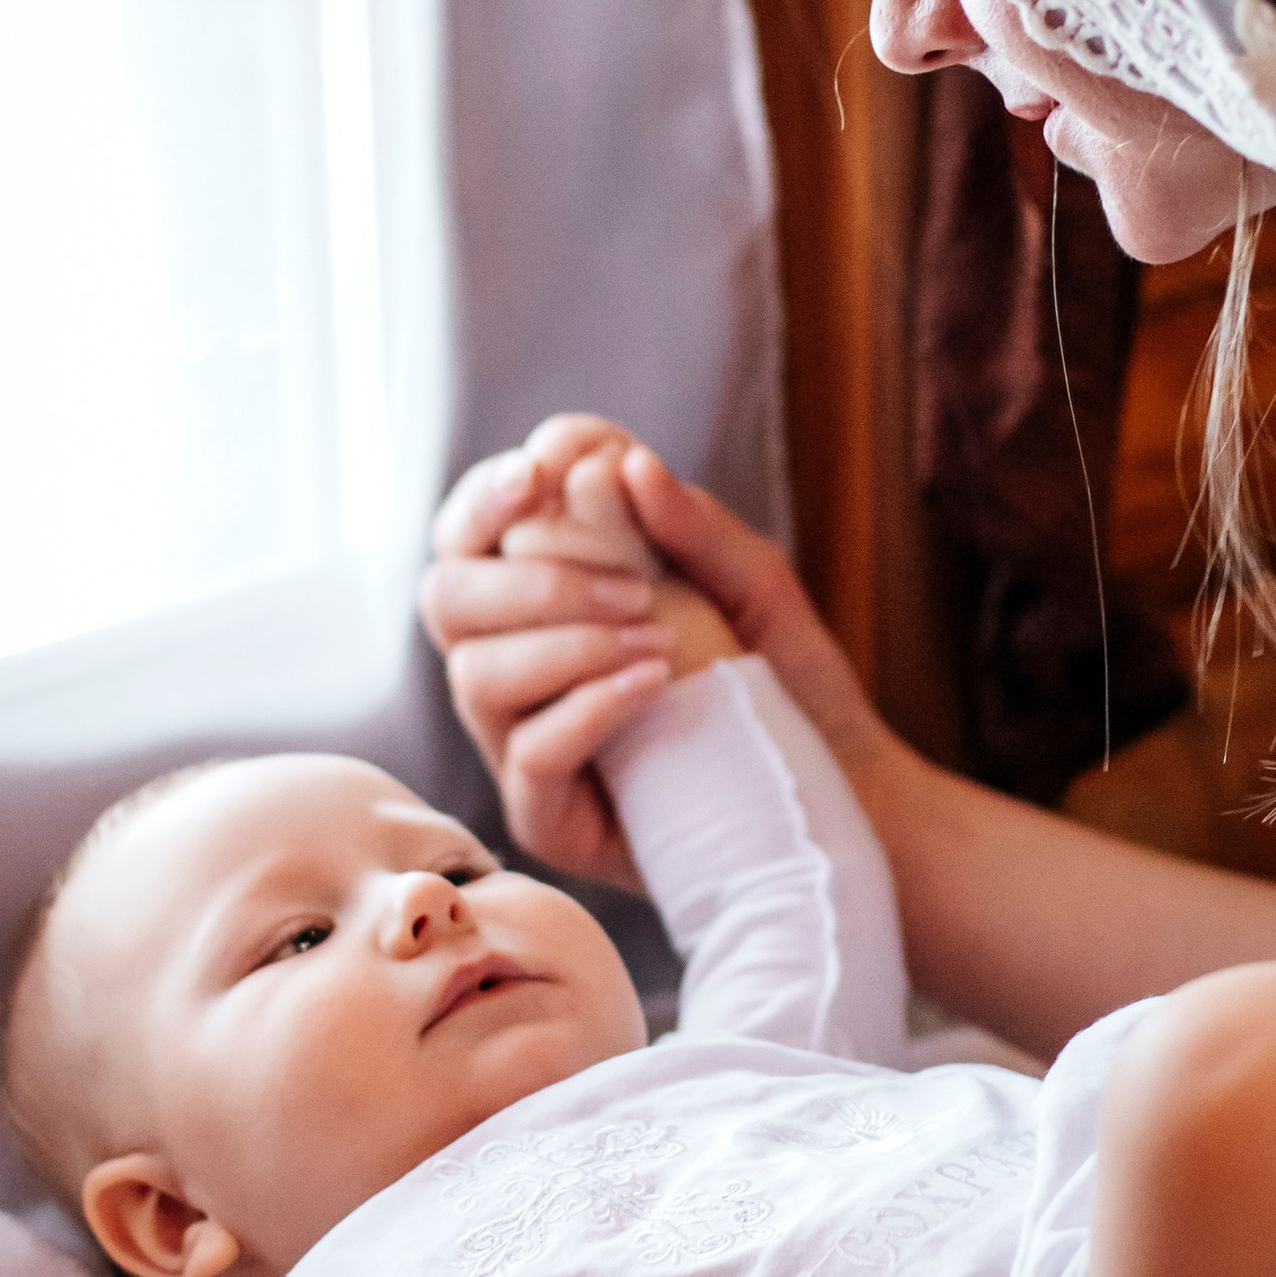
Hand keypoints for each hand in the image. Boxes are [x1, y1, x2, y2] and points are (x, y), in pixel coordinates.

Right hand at [419, 418, 884, 882]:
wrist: (829, 789)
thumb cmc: (782, 676)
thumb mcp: (754, 581)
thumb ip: (691, 522)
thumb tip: (624, 463)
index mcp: (540, 591)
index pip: (467, 532)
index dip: (484, 498)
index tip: (539, 474)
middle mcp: (513, 661)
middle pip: (446, 597)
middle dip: (532, 580)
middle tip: (634, 589)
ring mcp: (520, 739)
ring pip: (476, 674)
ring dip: (568, 644)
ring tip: (659, 642)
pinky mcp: (547, 813)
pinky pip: (528, 752)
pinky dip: (588, 707)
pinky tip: (653, 686)